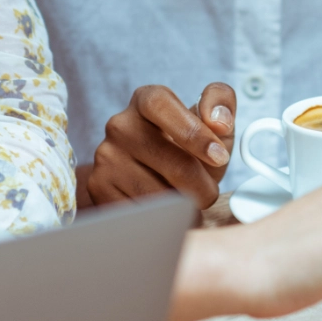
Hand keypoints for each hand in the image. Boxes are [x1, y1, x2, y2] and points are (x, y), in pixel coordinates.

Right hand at [89, 83, 235, 207]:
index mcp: (147, 101)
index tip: (219, 156)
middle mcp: (121, 125)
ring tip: (188, 203)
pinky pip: (140, 212)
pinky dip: (160, 220)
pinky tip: (166, 213)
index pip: (162, 106)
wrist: (151, 174)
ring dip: (182, 207)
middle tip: (209, 193)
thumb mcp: (212, 122)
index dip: (194, 132)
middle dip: (201, 186)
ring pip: (158, 194)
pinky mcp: (99, 187)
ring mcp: (106, 157)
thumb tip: (219, 120)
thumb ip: (222, 103)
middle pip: (171, 162)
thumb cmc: (188, 148)